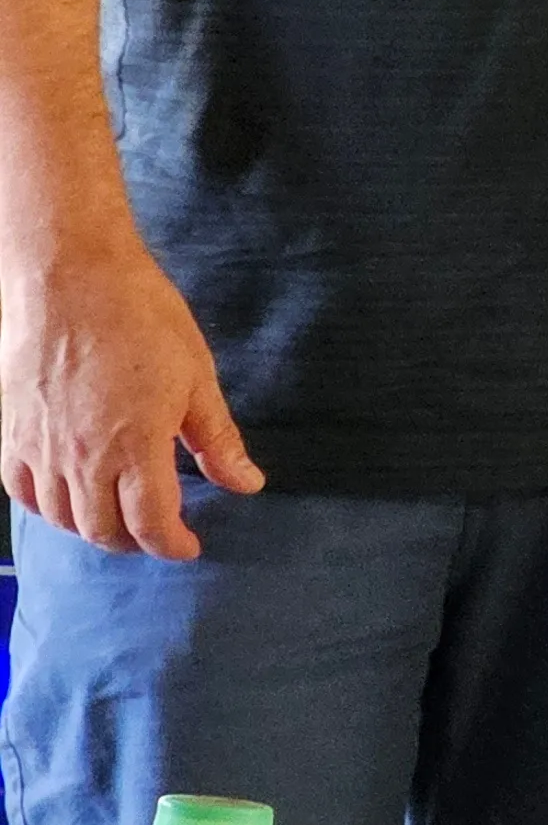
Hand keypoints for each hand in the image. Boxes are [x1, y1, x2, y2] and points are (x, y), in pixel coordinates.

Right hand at [0, 240, 259, 556]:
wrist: (71, 278)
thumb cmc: (142, 318)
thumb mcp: (197, 377)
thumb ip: (217, 440)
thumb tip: (247, 483)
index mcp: (134, 447)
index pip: (151, 523)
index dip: (172, 545)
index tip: (189, 547)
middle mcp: (82, 459)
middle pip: (103, 530)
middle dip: (135, 543)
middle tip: (158, 535)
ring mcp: (40, 448)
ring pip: (61, 518)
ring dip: (92, 529)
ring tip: (119, 521)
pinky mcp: (12, 433)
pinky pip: (21, 492)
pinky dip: (47, 509)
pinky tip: (67, 501)